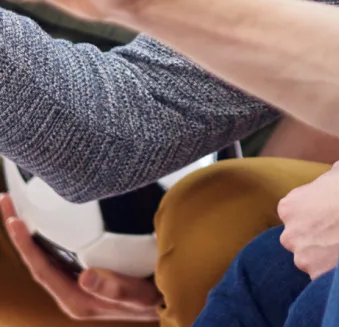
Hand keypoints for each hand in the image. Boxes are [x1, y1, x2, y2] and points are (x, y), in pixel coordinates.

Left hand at [0, 195, 159, 319]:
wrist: (160, 302)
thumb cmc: (149, 298)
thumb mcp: (136, 296)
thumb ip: (113, 289)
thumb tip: (85, 276)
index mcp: (75, 299)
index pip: (41, 269)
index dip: (26, 245)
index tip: (14, 220)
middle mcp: (69, 290)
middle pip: (36, 258)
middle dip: (19, 229)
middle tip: (6, 200)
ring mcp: (73, 280)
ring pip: (43, 252)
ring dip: (29, 228)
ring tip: (16, 202)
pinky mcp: (81, 269)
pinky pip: (56, 249)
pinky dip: (45, 230)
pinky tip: (44, 214)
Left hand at [278, 158, 338, 278]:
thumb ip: (326, 181)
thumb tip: (331, 185)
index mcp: (290, 205)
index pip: (293, 211)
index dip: (313, 209)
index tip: (329, 210)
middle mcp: (290, 234)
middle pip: (299, 237)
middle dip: (315, 235)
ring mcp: (303, 259)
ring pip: (311, 259)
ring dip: (325, 254)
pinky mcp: (319, 277)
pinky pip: (325, 274)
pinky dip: (336, 269)